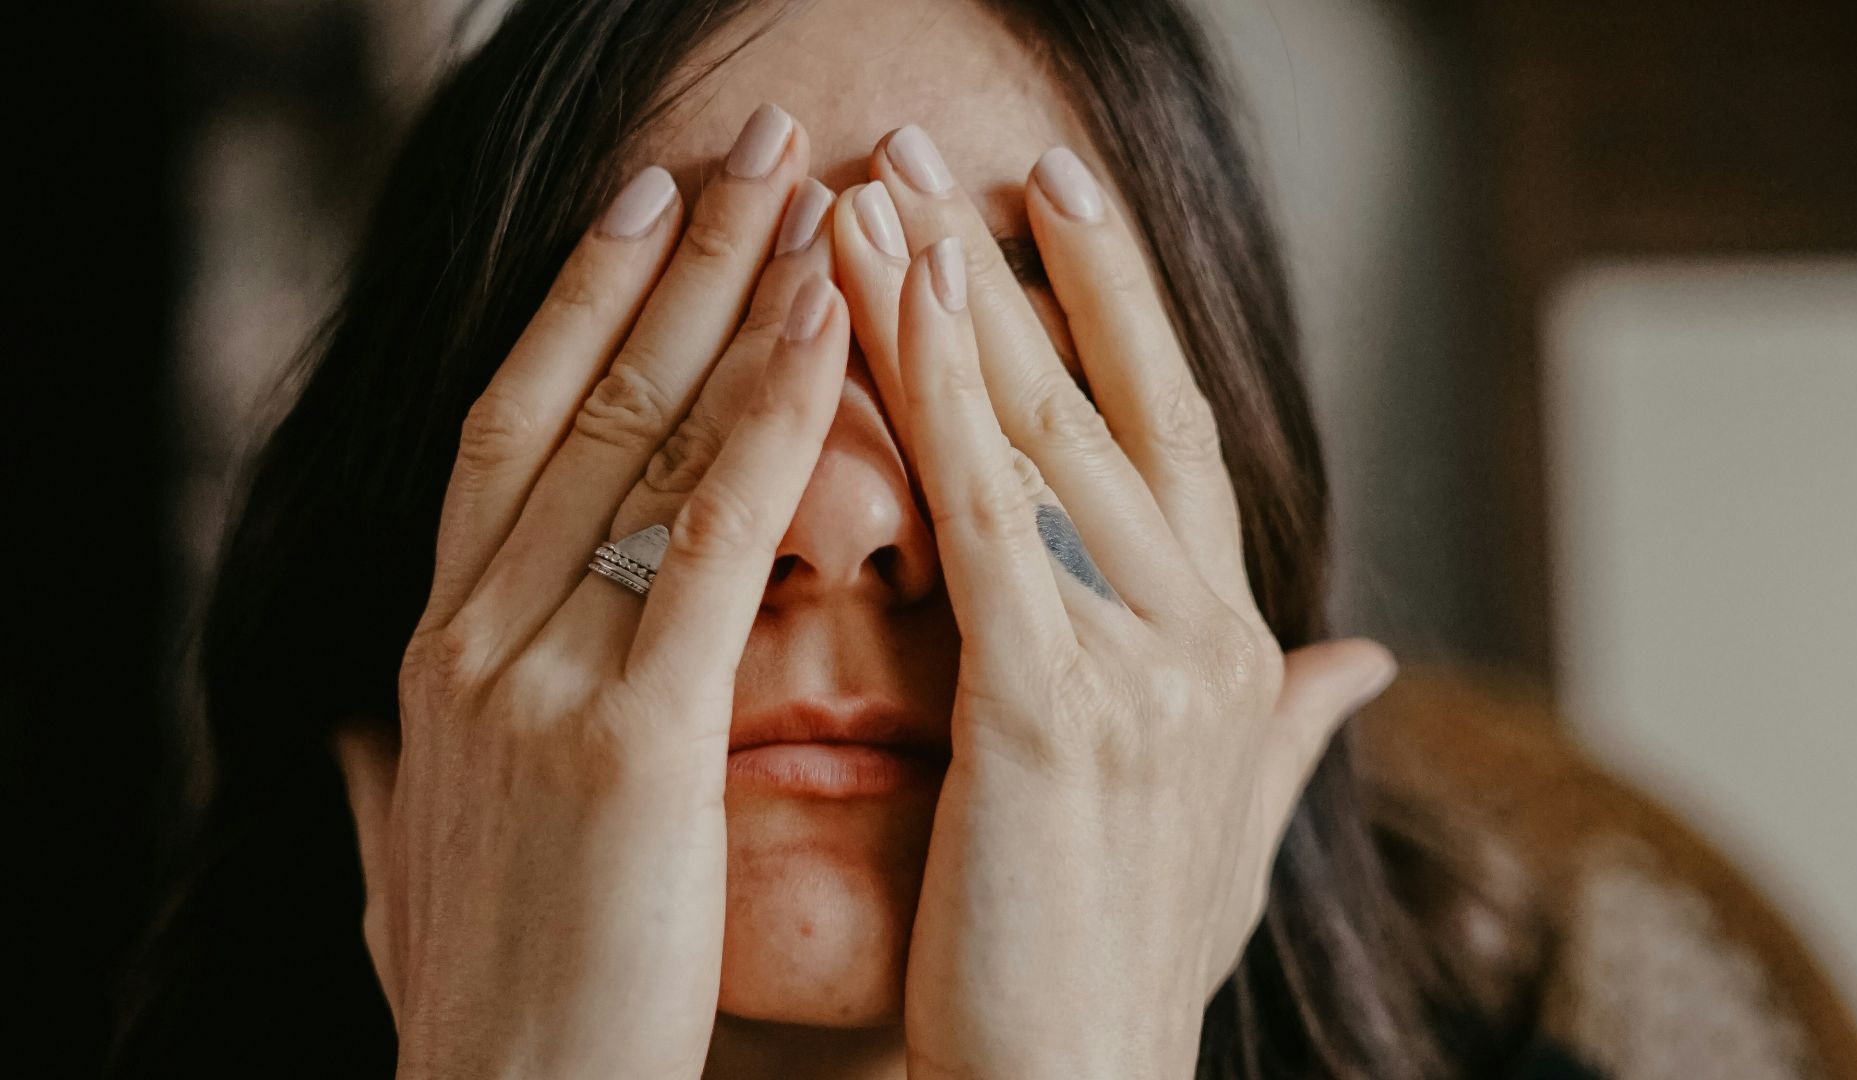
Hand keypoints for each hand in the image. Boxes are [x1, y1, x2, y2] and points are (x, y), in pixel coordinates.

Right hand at [331, 105, 846, 1078]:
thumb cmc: (499, 1005)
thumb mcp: (418, 870)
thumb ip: (399, 784)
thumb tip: (366, 747)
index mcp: (441, 657)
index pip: (512, 431)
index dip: (578, 306)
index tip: (643, 207)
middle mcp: (472, 638)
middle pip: (578, 397)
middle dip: (667, 254)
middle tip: (743, 139)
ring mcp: (534, 678)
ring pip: (639, 437)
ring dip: (729, 294)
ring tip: (807, 183)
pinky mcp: (623, 740)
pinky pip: (710, 539)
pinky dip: (767, 418)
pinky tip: (826, 324)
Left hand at [832, 128, 1397, 1078]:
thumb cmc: (1124, 967)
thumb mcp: (1227, 831)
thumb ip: (1293, 725)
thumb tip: (1366, 663)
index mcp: (1233, 650)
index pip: (1171, 440)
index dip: (1117, 314)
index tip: (1054, 209)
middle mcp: (1208, 636)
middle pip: (1109, 406)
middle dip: (1023, 269)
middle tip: (944, 150)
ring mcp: (1143, 664)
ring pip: (1043, 436)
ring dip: (957, 296)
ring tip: (884, 186)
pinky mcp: (1053, 708)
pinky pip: (984, 517)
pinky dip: (931, 396)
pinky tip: (874, 303)